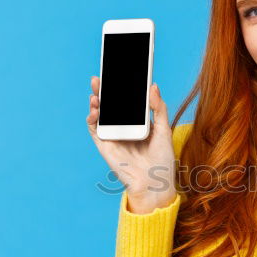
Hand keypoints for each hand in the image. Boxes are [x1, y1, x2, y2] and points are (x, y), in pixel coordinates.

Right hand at [86, 77, 177, 213]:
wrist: (155, 183)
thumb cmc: (162, 159)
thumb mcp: (164, 129)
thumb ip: (158, 108)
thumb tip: (153, 85)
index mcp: (138, 122)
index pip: (127, 101)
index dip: (121, 88)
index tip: (118, 72)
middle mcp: (124, 127)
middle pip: (111, 105)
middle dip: (104, 90)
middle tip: (100, 76)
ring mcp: (113, 135)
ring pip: (100, 114)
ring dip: (96, 102)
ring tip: (96, 92)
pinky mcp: (105, 145)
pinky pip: (94, 129)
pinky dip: (92, 118)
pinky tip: (95, 110)